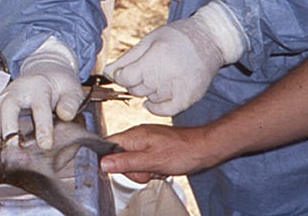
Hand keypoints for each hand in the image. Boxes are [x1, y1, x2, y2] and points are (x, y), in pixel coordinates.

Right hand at [0, 36, 83, 148]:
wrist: (46, 72)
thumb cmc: (59, 85)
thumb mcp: (73, 90)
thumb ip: (71, 103)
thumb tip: (65, 116)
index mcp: (40, 87)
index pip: (40, 107)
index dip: (42, 127)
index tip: (45, 145)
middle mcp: (19, 89)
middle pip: (7, 106)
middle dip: (8, 128)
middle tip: (14, 148)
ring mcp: (6, 94)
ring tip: (10, 147)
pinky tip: (4, 140)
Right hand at [100, 123, 223, 180]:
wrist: (204, 149)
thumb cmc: (182, 152)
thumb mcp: (151, 161)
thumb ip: (126, 162)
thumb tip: (103, 163)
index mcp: (133, 135)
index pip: (107, 145)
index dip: (109, 160)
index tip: (121, 169)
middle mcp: (137, 136)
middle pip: (119, 157)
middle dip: (132, 170)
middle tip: (147, 170)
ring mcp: (146, 142)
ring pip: (132, 163)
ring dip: (144, 171)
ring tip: (157, 169)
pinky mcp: (154, 148)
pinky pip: (144, 163)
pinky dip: (151, 169)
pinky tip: (162, 169)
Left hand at [105, 0, 245, 115]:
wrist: (210, 40)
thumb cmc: (177, 37)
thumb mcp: (149, 40)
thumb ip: (127, 59)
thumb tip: (107, 72)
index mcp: (155, 58)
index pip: (125, 78)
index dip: (121, 75)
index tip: (125, 70)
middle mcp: (167, 75)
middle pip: (136, 89)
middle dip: (134, 81)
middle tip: (145, 68)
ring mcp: (179, 88)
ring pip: (149, 98)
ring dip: (148, 90)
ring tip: (159, 74)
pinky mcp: (188, 98)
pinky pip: (165, 110)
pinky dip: (155, 108)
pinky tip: (152, 99)